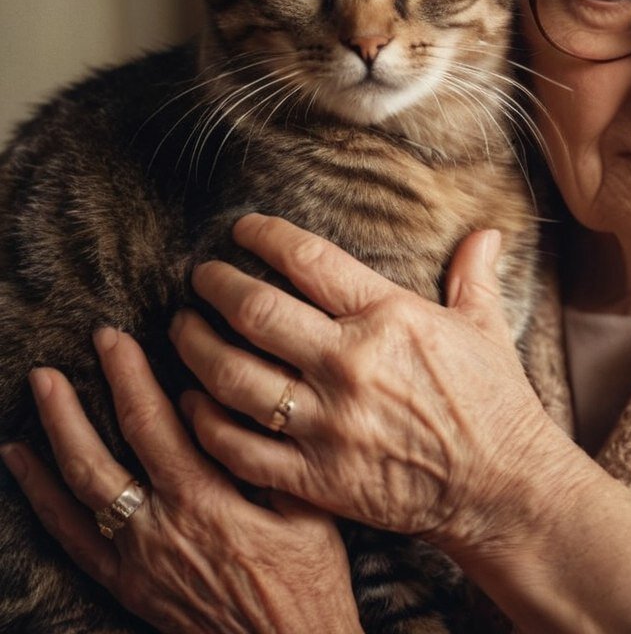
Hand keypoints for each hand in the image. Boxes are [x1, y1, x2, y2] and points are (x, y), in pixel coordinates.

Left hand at [1, 328, 361, 633]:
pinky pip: (72, 540)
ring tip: (38, 395)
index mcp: (206, 502)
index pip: (154, 426)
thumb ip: (261, 458)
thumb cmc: (308, 578)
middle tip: (58, 362)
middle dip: (76, 403)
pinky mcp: (128, 585)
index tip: (114, 338)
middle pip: (103, 454)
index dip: (129, 377)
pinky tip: (22, 466)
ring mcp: (137, 560)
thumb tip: (220, 405)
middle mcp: (161, 528)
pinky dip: (43, 500)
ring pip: (79, 492)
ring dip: (53, 439)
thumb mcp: (307, 510)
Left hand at [176, 214, 566, 552]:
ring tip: (184, 329)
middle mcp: (350, 363)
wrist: (501, 485)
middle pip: (255, 311)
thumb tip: (487, 232)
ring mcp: (328, 423)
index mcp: (389, 317)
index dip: (264, 235)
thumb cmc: (493, 400)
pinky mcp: (316, 476)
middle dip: (215, 286)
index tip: (243, 230)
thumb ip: (474, 275)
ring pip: (232, 377)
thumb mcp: (486, 326)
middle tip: (200, 276)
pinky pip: (238, 446)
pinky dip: (205, 420)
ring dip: (195, 347)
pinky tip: (193, 401)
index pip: (308, 260)